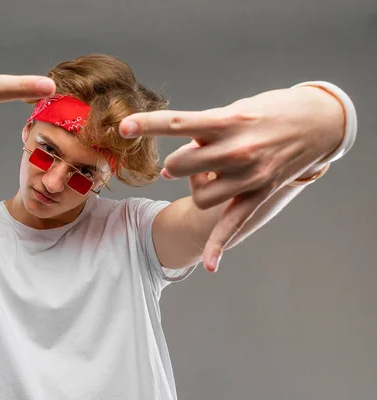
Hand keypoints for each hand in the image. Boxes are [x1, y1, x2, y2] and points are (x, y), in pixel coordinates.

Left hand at [119, 86, 343, 270]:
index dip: (146, 125)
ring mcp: (249, 175)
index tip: (124, 127)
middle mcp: (236, 149)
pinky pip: (233, 223)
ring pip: (199, 196)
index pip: (176, 123)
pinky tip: (208, 266)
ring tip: (212, 175)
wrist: (318, 121)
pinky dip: (218, 245)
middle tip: (192, 158)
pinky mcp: (260, 193)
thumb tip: (178, 161)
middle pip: (178, 166)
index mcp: (226, 121)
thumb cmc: (269, 110)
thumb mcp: (234, 110)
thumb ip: (203, 134)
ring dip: (196, 187)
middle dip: (174, 165)